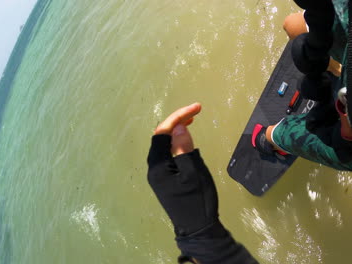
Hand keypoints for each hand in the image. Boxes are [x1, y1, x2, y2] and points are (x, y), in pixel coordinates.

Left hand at [148, 103, 218, 235]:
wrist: (197, 229)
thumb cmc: (197, 200)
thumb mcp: (193, 172)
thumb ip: (184, 148)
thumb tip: (178, 127)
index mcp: (157, 165)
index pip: (162, 132)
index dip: (178, 117)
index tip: (197, 108)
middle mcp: (154, 168)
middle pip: (161, 137)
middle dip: (176, 122)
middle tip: (196, 112)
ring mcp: (159, 175)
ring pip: (164, 145)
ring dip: (177, 131)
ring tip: (192, 121)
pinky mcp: (165, 179)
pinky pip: (168, 155)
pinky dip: (177, 143)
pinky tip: (187, 141)